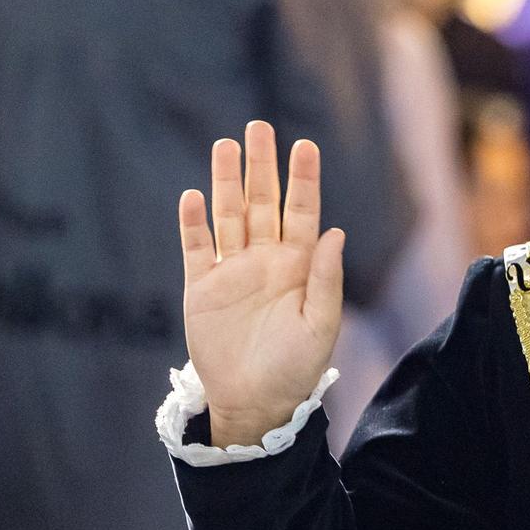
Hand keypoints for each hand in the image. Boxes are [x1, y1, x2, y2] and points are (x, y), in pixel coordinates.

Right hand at [179, 121, 345, 446]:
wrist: (255, 402)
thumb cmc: (296, 369)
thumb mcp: (320, 325)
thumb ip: (326, 279)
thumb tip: (335, 231)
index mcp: (299, 267)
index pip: (302, 212)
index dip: (303, 180)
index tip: (305, 146)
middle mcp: (265, 261)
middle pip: (261, 203)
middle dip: (262, 166)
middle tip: (259, 127)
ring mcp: (232, 272)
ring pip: (228, 216)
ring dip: (226, 182)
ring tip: (226, 145)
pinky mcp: (202, 288)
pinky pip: (195, 247)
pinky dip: (193, 223)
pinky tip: (194, 196)